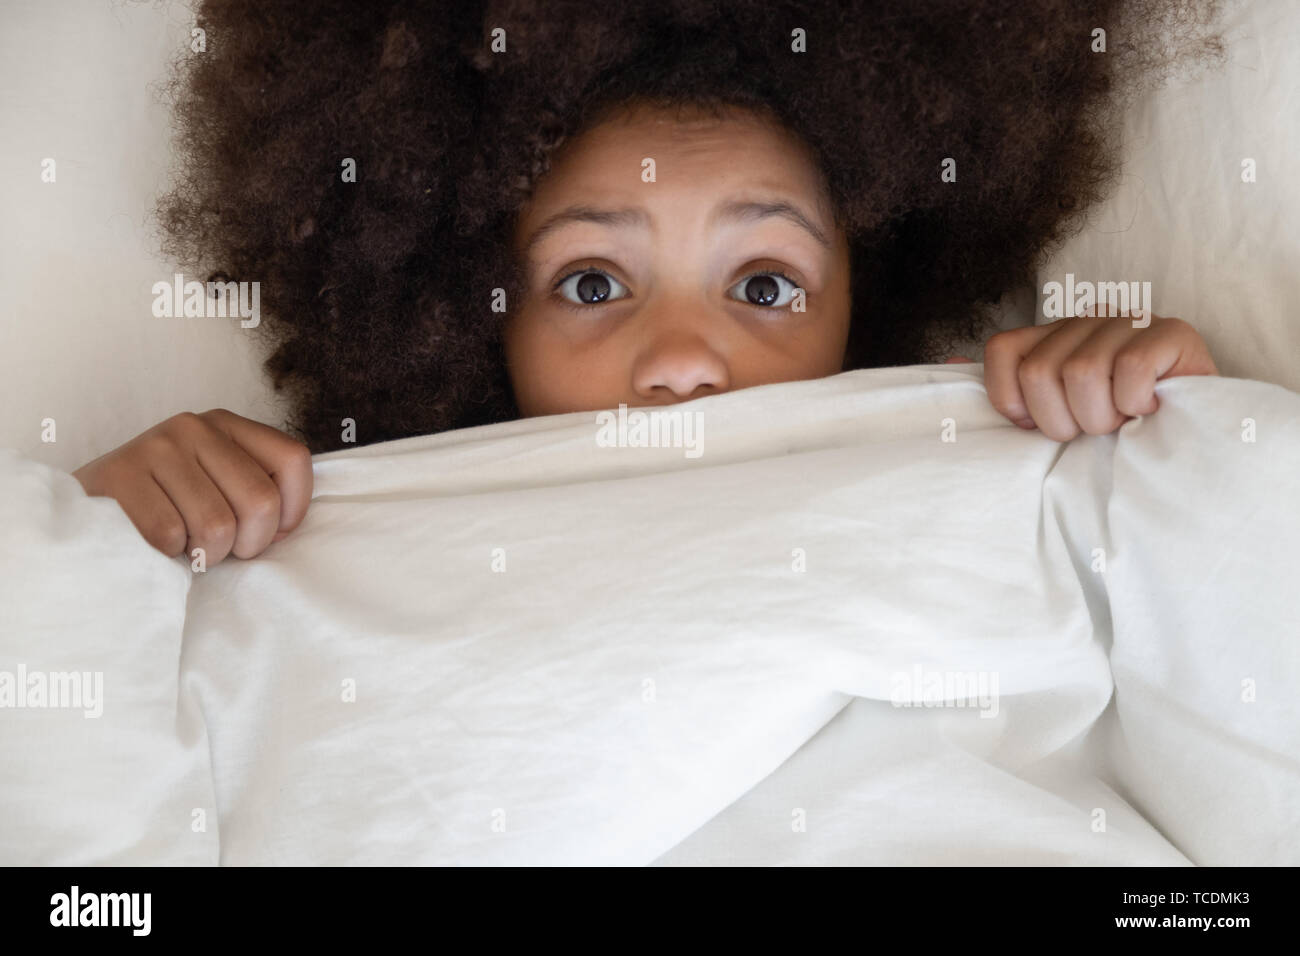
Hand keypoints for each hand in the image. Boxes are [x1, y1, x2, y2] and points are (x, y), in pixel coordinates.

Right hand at [72, 409, 313, 563]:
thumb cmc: (164, 502)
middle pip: (261, 501)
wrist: (86, 505)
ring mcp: (156, 447)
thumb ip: (255, 488)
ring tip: (187, 545)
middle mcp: (195, 427)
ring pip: (217, 527)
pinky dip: (168, 554)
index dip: (293, 509)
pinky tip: (155, 543)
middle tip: (223, 549)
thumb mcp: (215, 481)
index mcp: (227, 425)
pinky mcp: (122, 475)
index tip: (271, 532)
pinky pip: (171, 537)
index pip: (293, 459)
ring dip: (207, 554)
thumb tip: (286, 525)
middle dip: (249, 543)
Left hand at [981, 313, 1217, 440]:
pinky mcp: (1171, 333)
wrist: (1192, 439)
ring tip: (1121, 421)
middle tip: (1092, 428)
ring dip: (1101, 417)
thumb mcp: (1052, 414)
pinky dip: (1135, 404)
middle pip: (1039, 372)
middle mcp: (1085, 320)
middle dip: (1062, 421)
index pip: (1002, 350)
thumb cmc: (1114, 431)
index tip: (1038, 425)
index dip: (1012, 400)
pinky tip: (1148, 408)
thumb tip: (948, 365)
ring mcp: (1128, 321)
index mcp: (1051, 336)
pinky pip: (1129, 372)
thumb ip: (1006, 389)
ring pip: (1082, 373)